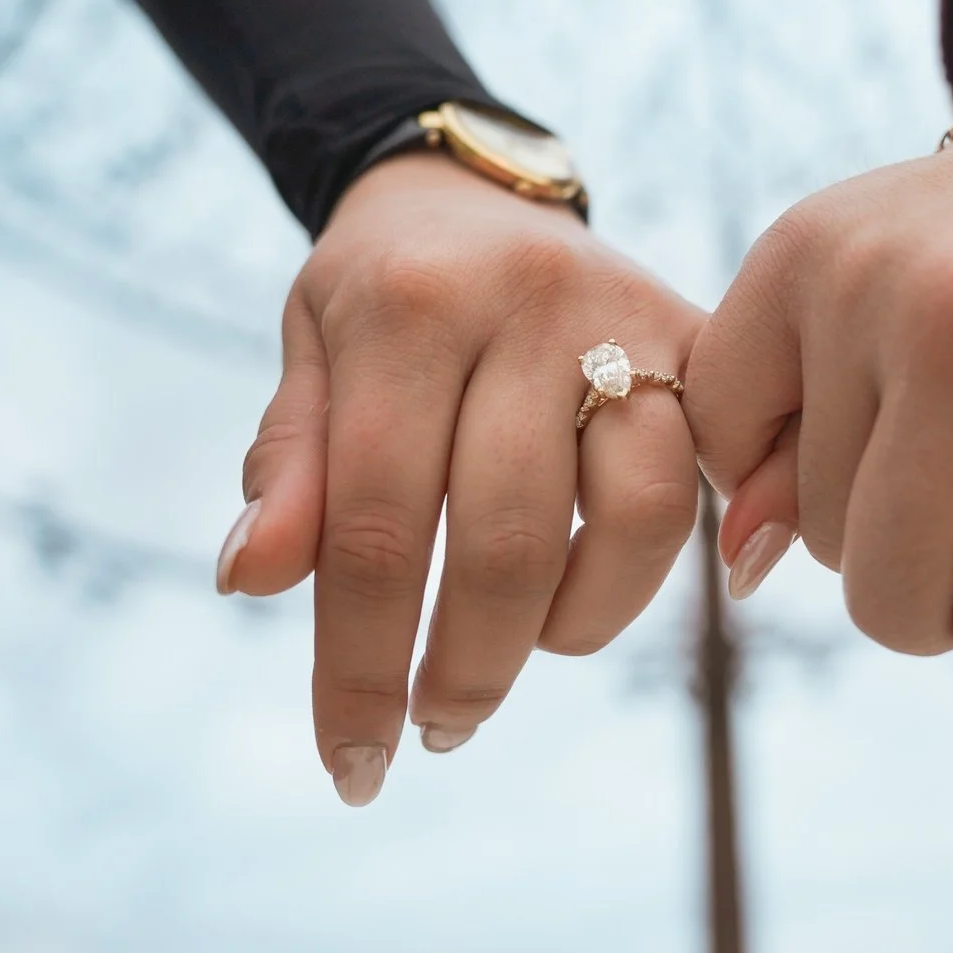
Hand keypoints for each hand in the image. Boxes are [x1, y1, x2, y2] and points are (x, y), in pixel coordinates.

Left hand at [216, 152, 703, 805]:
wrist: (478, 185)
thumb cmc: (378, 293)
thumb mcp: (306, 351)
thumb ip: (288, 465)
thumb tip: (250, 583)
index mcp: (410, 305)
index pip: (376, 524)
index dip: (360, 668)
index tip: (350, 767)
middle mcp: (530, 304)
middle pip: (507, 540)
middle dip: (466, 670)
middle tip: (436, 729)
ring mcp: (630, 320)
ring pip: (641, 518)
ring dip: (573, 626)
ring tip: (520, 653)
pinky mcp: (703, 346)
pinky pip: (701, 489)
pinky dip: (652, 572)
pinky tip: (590, 605)